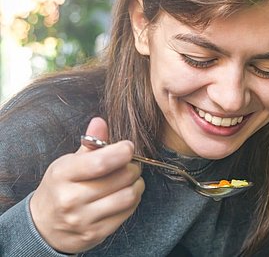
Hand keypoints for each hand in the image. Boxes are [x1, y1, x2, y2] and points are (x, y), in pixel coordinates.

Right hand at [30, 117, 144, 252]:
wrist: (44, 226)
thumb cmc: (60, 187)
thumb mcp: (67, 163)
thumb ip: (88, 144)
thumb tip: (100, 122)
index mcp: (62, 175)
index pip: (100, 162)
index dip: (121, 152)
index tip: (128, 147)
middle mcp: (71, 199)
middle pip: (120, 178)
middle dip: (132, 167)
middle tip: (131, 164)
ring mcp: (83, 219)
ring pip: (127, 197)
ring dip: (137, 184)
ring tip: (132, 179)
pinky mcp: (95, 233)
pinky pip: (127, 213)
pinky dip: (133, 200)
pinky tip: (127, 194)